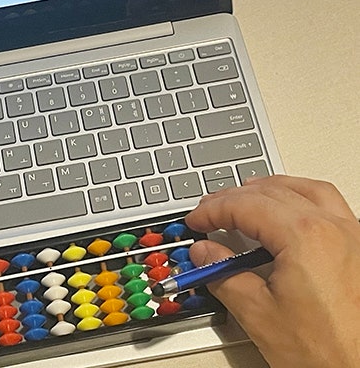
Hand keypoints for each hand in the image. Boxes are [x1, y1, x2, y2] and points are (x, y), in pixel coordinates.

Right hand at [186, 176, 359, 367]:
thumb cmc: (330, 354)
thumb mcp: (259, 315)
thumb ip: (224, 275)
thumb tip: (204, 254)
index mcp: (305, 237)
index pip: (246, 206)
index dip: (213, 211)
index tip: (196, 221)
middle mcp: (334, 227)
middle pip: (273, 191)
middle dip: (234, 197)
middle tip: (210, 211)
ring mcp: (353, 236)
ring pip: (307, 189)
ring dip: (271, 188)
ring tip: (246, 197)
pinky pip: (330, 204)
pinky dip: (301, 198)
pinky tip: (289, 212)